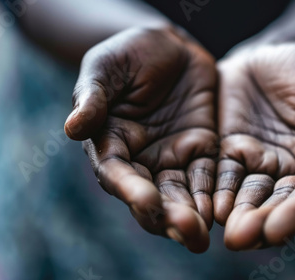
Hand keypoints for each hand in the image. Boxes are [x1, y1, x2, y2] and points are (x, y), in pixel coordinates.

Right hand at [64, 26, 216, 252]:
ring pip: (180, 194)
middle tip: (187, 232)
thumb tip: (72, 128)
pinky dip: (213, 195)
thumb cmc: (129, 53)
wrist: (169, 46)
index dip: (131, 190)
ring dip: (191, 216)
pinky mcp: (201, 148)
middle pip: (151, 196)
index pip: (117, 174)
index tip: (147, 203)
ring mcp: (172, 156)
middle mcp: (141, 159)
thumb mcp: (106, 68)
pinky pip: (208, 176)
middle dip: (167, 217)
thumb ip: (92, 96)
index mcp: (111, 143)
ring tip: (202, 235)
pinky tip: (222, 211)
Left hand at [214, 42, 294, 249]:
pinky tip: (209, 208)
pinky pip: (222, 174)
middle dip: (261, 221)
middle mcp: (290, 168)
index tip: (278, 231)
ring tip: (226, 234)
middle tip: (242, 239)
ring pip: (248, 194)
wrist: (271, 55)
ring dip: (237, 215)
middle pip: (277, 200)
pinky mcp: (229, 150)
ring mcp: (258, 161)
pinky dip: (217, 192)